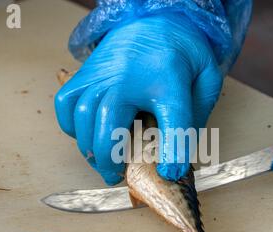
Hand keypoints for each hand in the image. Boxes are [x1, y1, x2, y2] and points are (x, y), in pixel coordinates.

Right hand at [55, 13, 221, 184]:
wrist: (156, 16)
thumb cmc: (181, 51)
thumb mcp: (206, 78)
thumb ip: (197, 114)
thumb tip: (179, 150)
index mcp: (169, 79)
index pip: (173, 122)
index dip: (173, 152)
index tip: (170, 173)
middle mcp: (128, 77)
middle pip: (108, 125)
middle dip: (110, 158)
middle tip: (116, 175)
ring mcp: (101, 73)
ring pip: (82, 117)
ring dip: (89, 147)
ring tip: (102, 160)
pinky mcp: (85, 72)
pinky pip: (66, 103)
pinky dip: (71, 125)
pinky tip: (86, 133)